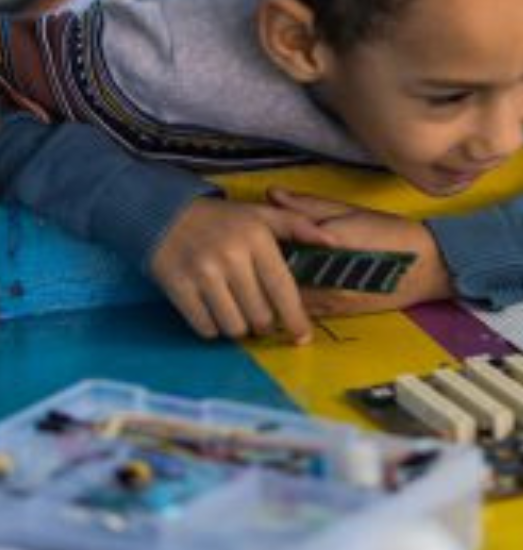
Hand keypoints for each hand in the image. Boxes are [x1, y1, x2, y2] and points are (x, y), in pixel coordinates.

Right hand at [149, 196, 334, 342]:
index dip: (295, 318)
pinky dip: (213, 329)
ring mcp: (202, 274)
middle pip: (259, 314)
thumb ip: (298, 226)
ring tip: (240, 317)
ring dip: (240, 329)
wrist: (163, 213)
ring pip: (233, 326)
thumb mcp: (261, 213)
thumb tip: (332, 242)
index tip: (302, 336)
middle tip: (264, 321)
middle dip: (266, 325)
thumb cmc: (221, 219)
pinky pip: (204, 326)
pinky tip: (216, 314)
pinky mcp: (177, 287)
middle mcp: (231, 257)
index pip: (282, 288)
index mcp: (257, 239)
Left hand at [266, 188, 454, 315]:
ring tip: (266, 270)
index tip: (248, 233)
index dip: (257, 243)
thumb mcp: (351, 212)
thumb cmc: (392, 234)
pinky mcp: (339, 314)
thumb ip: (308, 206)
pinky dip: (295, 297)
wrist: (429, 267)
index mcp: (322, 255)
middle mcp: (323, 285)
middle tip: (252, 252)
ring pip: (288, 297)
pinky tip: (294, 284)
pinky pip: (305, 307)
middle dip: (263, 267)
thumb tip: (272, 194)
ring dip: (276, 286)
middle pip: (276, 280)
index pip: (273, 253)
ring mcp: (330, 303)